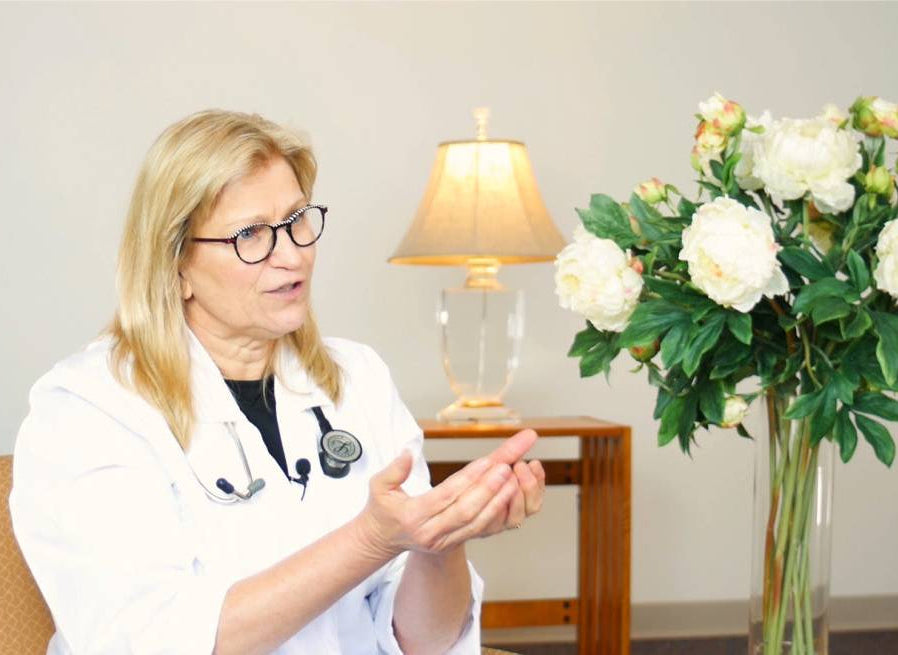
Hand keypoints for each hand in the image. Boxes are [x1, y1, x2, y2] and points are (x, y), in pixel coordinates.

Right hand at [356, 429, 542, 557]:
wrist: (381, 540)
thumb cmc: (381, 509)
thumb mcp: (378, 487)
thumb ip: (393, 470)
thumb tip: (407, 452)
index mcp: (413, 517)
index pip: (446, 496)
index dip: (469, 479)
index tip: (488, 461)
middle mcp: (432, 532)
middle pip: (467, 509)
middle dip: (491, 487)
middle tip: (510, 465)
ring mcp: (445, 540)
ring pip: (478, 521)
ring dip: (500, 499)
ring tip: (516, 476)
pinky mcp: (455, 541)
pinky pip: (481, 527)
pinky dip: (498, 510)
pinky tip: (511, 491)